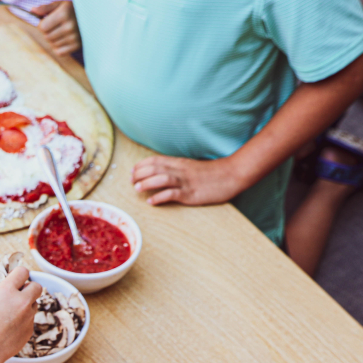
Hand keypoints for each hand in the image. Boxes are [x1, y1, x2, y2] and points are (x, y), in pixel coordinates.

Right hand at [0, 265, 40, 362]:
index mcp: (7, 290)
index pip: (22, 272)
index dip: (19, 274)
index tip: (16, 278)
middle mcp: (21, 301)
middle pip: (36, 287)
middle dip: (29, 288)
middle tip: (19, 294)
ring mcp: (28, 316)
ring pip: (34, 304)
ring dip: (26, 305)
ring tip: (11, 314)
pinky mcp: (30, 330)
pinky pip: (30, 320)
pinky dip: (23, 321)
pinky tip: (10, 328)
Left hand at [30, 1, 79, 56]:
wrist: (92, 17)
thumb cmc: (72, 10)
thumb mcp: (60, 4)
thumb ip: (45, 8)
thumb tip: (32, 10)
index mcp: (64, 13)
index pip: (42, 27)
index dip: (42, 24)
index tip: (48, 21)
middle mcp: (69, 26)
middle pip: (47, 37)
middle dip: (47, 32)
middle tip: (55, 27)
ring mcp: (74, 37)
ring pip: (52, 45)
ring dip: (53, 40)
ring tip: (61, 32)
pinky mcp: (77, 46)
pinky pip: (59, 52)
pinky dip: (58, 48)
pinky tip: (64, 40)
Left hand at [131, 155, 255, 205]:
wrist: (232, 174)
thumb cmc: (213, 173)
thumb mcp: (192, 167)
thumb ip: (179, 169)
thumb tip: (164, 173)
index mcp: (180, 162)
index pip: (156, 160)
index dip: (141, 165)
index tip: (132, 170)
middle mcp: (181, 170)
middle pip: (155, 168)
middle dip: (139, 173)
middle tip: (130, 180)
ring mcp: (186, 181)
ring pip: (161, 178)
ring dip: (147, 183)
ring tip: (136, 188)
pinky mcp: (191, 193)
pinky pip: (172, 194)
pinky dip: (159, 197)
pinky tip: (151, 202)